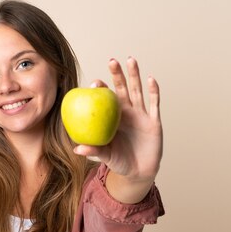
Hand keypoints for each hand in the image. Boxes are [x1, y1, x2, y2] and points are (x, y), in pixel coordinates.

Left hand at [74, 57, 162, 184]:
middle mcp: (126, 112)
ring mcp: (141, 115)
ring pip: (138, 91)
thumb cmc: (119, 162)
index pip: (105, 100)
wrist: (139, 172)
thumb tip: (76, 148)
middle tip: (112, 61)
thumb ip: (94, 150)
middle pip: (122, 89)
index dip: (100, 89)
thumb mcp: (106, 156)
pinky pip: (154, 104)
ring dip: (135, 75)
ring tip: (131, 60)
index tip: (94, 82)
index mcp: (112, 118)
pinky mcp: (153, 121)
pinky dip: (153, 91)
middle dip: (118, 74)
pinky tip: (150, 79)